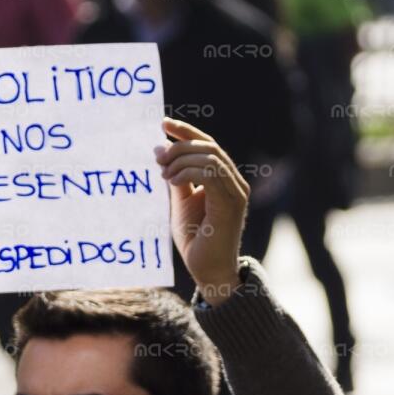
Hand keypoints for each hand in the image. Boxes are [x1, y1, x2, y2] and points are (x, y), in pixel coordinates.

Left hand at [155, 118, 248, 305]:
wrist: (208, 271)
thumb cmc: (195, 239)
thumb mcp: (181, 202)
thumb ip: (178, 178)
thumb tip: (163, 151)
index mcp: (224, 179)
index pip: (208, 145)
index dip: (186, 131)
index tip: (163, 123)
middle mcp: (235, 182)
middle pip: (209, 146)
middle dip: (179, 147)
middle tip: (157, 157)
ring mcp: (236, 193)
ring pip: (210, 157)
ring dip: (181, 159)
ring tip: (163, 173)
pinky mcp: (231, 204)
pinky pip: (211, 174)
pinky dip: (188, 171)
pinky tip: (172, 180)